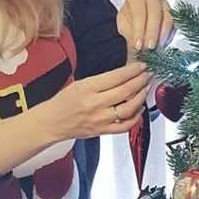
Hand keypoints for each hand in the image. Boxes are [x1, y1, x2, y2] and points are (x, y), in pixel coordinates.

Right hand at [32, 62, 151, 140]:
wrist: (51, 122)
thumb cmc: (64, 101)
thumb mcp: (80, 83)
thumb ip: (102, 80)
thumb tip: (125, 74)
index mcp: (88, 88)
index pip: (117, 77)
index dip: (133, 70)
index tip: (141, 66)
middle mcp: (95, 104)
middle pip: (125, 91)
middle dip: (141, 81)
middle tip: (147, 75)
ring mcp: (100, 119)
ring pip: (128, 109)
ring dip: (141, 97)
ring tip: (145, 89)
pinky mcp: (102, 131)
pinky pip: (125, 126)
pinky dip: (136, 117)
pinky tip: (139, 109)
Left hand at [117, 0, 173, 56]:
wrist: (135, 27)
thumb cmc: (129, 24)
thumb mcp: (124, 28)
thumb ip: (130, 35)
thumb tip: (136, 45)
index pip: (139, 11)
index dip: (139, 29)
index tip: (137, 44)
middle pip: (155, 13)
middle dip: (152, 32)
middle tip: (149, 47)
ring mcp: (164, 5)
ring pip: (167, 19)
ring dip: (162, 35)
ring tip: (155, 48)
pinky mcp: (172, 15)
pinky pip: (174, 25)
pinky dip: (168, 36)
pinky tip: (161, 44)